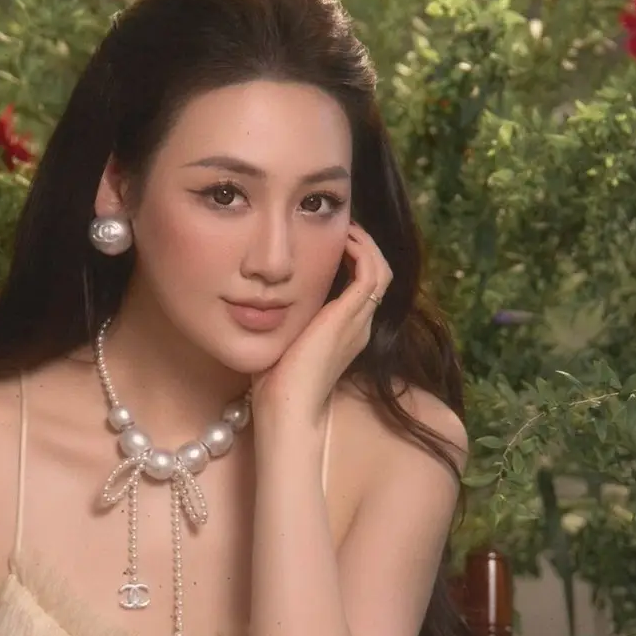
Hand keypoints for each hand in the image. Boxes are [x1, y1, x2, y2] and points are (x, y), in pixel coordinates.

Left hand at [249, 222, 392, 428]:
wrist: (285, 408)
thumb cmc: (274, 383)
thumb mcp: (280, 340)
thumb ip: (279, 318)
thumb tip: (255, 299)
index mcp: (345, 333)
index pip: (360, 287)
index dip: (351, 260)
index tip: (328, 241)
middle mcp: (359, 325)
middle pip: (375, 274)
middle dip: (359, 246)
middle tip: (339, 227)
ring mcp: (359, 321)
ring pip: (380, 269)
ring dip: (364, 244)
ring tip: (344, 228)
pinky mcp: (352, 316)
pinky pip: (372, 272)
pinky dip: (362, 250)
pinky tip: (343, 238)